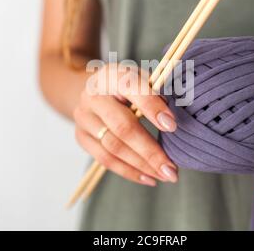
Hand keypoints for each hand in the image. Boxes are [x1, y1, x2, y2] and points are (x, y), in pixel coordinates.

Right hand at [73, 63, 177, 186]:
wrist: (93, 89)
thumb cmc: (127, 85)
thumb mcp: (142, 78)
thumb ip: (156, 92)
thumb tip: (172, 119)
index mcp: (112, 75)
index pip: (131, 88)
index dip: (152, 107)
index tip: (172, 126)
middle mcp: (93, 95)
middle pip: (121, 127)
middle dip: (150, 151)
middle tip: (172, 168)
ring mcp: (84, 116)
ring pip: (113, 147)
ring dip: (142, 165)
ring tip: (165, 175)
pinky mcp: (81, 136)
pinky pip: (104, 159)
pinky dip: (128, 171)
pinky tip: (148, 177)